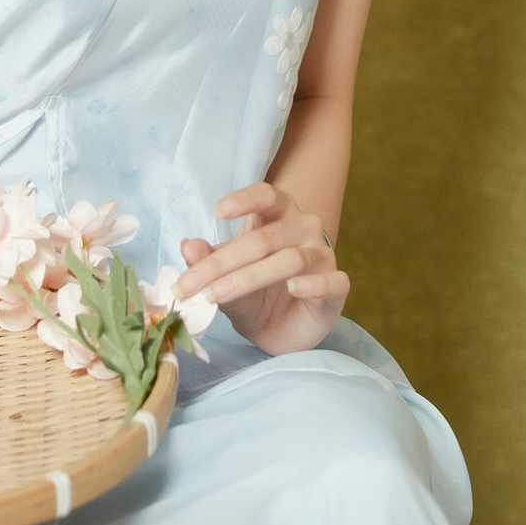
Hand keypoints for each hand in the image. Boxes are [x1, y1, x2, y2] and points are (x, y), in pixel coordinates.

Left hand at [173, 182, 349, 354]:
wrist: (279, 329)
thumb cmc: (252, 291)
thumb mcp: (223, 277)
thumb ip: (207, 259)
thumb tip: (188, 246)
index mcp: (276, 214)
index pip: (265, 195)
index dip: (243, 199)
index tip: (216, 211)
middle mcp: (303, 228)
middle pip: (265, 238)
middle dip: (222, 264)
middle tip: (189, 285)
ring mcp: (323, 257)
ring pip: (292, 260)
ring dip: (249, 278)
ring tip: (215, 295)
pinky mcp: (337, 288)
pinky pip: (333, 282)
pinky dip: (313, 284)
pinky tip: (293, 289)